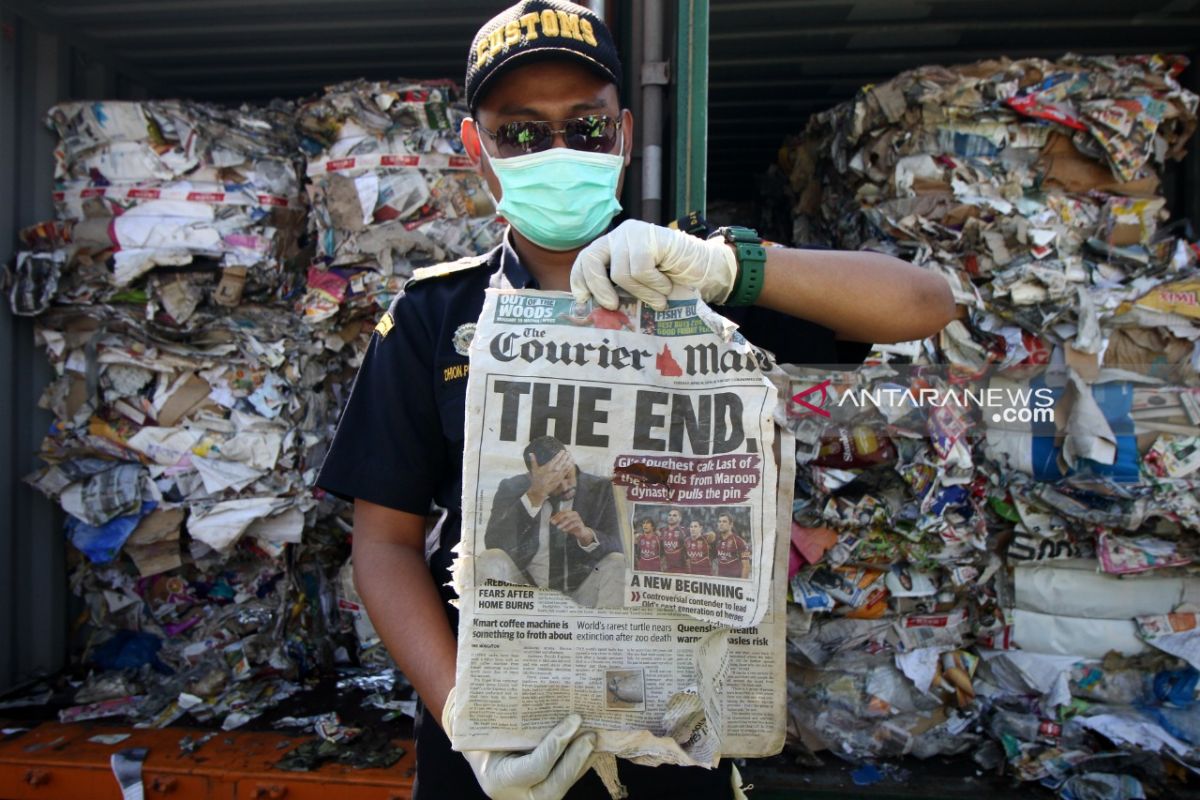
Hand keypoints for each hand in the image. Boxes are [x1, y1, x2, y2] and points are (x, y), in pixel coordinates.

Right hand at [442, 687, 594, 799]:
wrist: (478, 756)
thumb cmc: (479, 736)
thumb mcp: (485, 728)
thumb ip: (502, 718)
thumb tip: (512, 685)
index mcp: (497, 778)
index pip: (534, 768)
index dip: (556, 745)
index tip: (574, 720)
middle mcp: (517, 794)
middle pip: (555, 785)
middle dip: (577, 759)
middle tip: (591, 734)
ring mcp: (532, 795)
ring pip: (564, 784)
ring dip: (584, 760)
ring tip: (597, 735)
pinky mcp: (545, 790)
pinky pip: (566, 779)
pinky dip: (581, 762)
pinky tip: (592, 743)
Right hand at [526, 451, 571, 507]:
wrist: (539, 490)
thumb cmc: (536, 479)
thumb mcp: (534, 469)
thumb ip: (533, 460)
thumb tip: (531, 453)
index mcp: (547, 467)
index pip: (555, 459)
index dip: (560, 454)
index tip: (563, 450)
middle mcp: (553, 470)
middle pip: (561, 462)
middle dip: (565, 456)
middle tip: (568, 452)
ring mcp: (557, 475)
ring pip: (565, 466)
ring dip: (568, 461)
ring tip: (571, 456)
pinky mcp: (560, 479)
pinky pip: (566, 472)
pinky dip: (569, 467)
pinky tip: (571, 464)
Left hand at [549, 511, 594, 545]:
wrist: (582, 532)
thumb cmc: (572, 527)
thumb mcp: (565, 523)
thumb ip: (559, 521)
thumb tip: (551, 520)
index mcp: (570, 512)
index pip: (562, 512)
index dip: (556, 516)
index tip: (551, 520)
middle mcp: (574, 514)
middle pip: (565, 514)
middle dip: (558, 518)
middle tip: (553, 523)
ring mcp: (578, 518)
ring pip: (570, 519)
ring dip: (563, 523)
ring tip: (558, 527)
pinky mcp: (580, 524)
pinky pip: (574, 524)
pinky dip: (568, 527)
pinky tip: (564, 530)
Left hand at [571, 219, 737, 310]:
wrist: (708, 271)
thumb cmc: (674, 283)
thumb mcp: (641, 288)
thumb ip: (620, 290)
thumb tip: (595, 311)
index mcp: (614, 247)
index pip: (586, 259)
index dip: (579, 280)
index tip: (583, 300)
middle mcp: (620, 236)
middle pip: (591, 259)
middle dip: (597, 286)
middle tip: (612, 306)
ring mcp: (635, 233)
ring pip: (621, 272)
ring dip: (642, 293)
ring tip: (659, 298)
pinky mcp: (650, 236)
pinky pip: (641, 269)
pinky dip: (654, 285)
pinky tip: (667, 286)